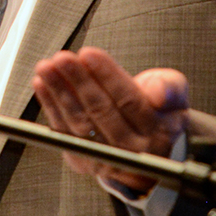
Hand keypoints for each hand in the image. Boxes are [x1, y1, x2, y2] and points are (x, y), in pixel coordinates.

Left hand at [30, 48, 188, 193]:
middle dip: (79, 82)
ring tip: (46, 68)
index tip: (89, 54)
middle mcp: (131, 150)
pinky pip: (63, 133)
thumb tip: (158, 93)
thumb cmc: (158, 111)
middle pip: (101, 112)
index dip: (107, 76)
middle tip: (62, 58)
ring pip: (79, 124)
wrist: (149, 150)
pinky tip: (41, 85)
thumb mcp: (174, 95)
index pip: (129, 100)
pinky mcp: (83, 162)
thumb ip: (171, 88)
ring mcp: (105, 159)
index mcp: (157, 130)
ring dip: (59, 93)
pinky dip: (50, 108)